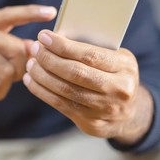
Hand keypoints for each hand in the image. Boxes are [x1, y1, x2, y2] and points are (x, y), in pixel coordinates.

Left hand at [23, 30, 153, 144]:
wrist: (128, 112)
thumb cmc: (113, 76)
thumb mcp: (112, 59)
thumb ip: (88, 49)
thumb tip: (53, 38)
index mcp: (125, 66)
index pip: (89, 55)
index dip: (63, 46)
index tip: (43, 36)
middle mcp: (118, 89)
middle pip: (75, 73)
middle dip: (49, 59)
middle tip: (35, 50)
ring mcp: (105, 109)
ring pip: (64, 90)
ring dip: (41, 75)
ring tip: (31, 64)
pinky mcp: (91, 123)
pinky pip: (60, 104)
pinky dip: (41, 91)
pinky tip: (31, 80)